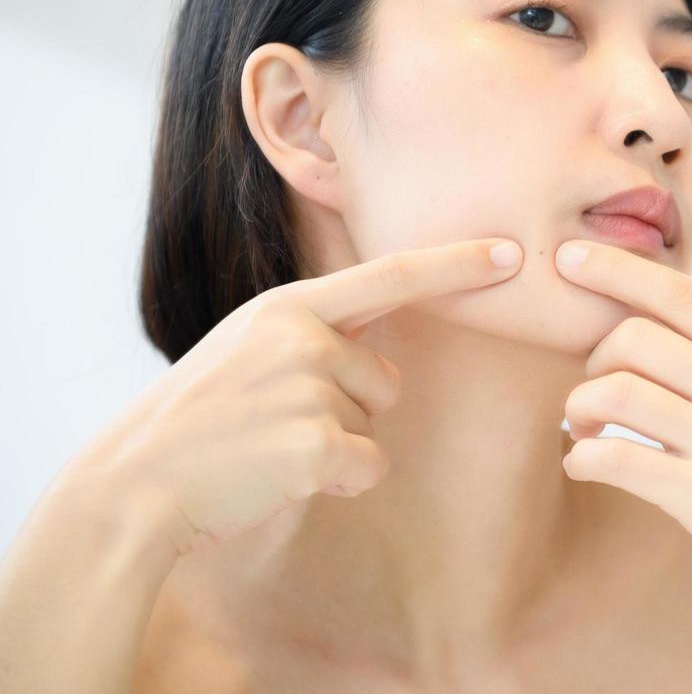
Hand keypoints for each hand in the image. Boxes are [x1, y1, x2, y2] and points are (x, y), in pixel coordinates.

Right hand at [72, 237, 523, 557]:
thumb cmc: (200, 423)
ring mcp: (307, 387)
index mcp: (288, 307)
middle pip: (387, 379)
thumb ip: (310, 334)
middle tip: (275, 424)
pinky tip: (283, 477)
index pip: (392, 275)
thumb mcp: (248, 350)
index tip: (514, 252)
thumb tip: (379, 346)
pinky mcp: (314, 443)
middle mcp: (302, 336)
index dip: (457, 263)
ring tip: (269, 447)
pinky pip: (369, 466)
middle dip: (350, 409)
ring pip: (374, 424)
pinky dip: (338, 481)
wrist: (134, 483)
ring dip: (337, 446)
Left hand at [554, 239, 691, 642]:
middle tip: (589, 393)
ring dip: (579, 406)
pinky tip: (584, 464)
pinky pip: (615, 458)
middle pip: (635, 337)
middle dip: (592, 358)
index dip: (616, 268)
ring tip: (581, 428)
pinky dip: (583, 457)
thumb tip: (658, 327)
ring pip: (616, 392)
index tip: (570, 257)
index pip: (680, 294)